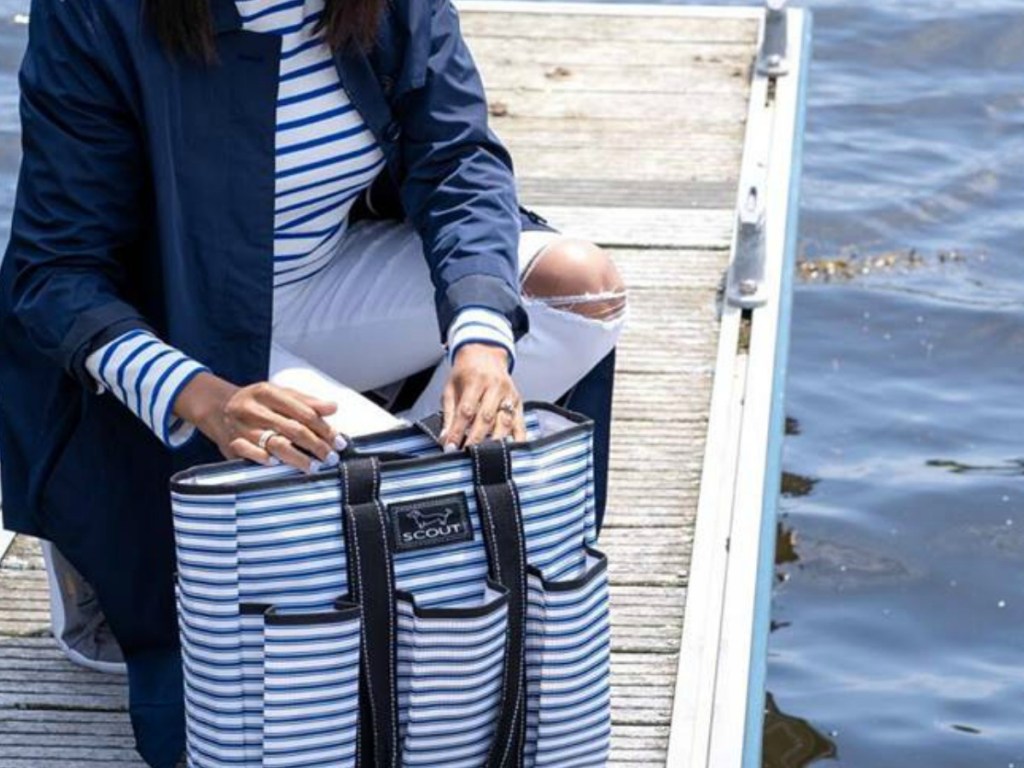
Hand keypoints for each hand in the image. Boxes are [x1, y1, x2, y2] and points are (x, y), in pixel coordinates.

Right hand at [174, 372, 342, 472]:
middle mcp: (253, 409)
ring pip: (275, 444)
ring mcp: (241, 428)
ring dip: (298, 458)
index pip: (303, 412)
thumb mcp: (280, 394)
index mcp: (267, 392)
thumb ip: (307, 402)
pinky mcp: (231, 444)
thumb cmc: (257, 402)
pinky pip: (250, 454)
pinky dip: (266, 460)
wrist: (218, 407)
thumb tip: (333, 407)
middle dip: (316, 445)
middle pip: (292, 429)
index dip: (324, 428)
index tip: (338, 440)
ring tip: (314, 466)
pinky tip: (280, 466)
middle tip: (331, 457)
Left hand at [441, 343, 525, 449]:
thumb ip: (449, 414)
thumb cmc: (466, 373)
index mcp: (476, 380)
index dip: (458, 431)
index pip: (466, 410)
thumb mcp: (451, 388)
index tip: (451, 447)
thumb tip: (446, 439)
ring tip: (485, 456)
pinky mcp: (519, 402)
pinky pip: (520, 424)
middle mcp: (495, 387)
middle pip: (486, 418)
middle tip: (467, 455)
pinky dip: (517, 439)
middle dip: (476, 439)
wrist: (485, 354)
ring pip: (505, 422)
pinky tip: (511, 451)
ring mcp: (510, 394)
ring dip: (495, 441)